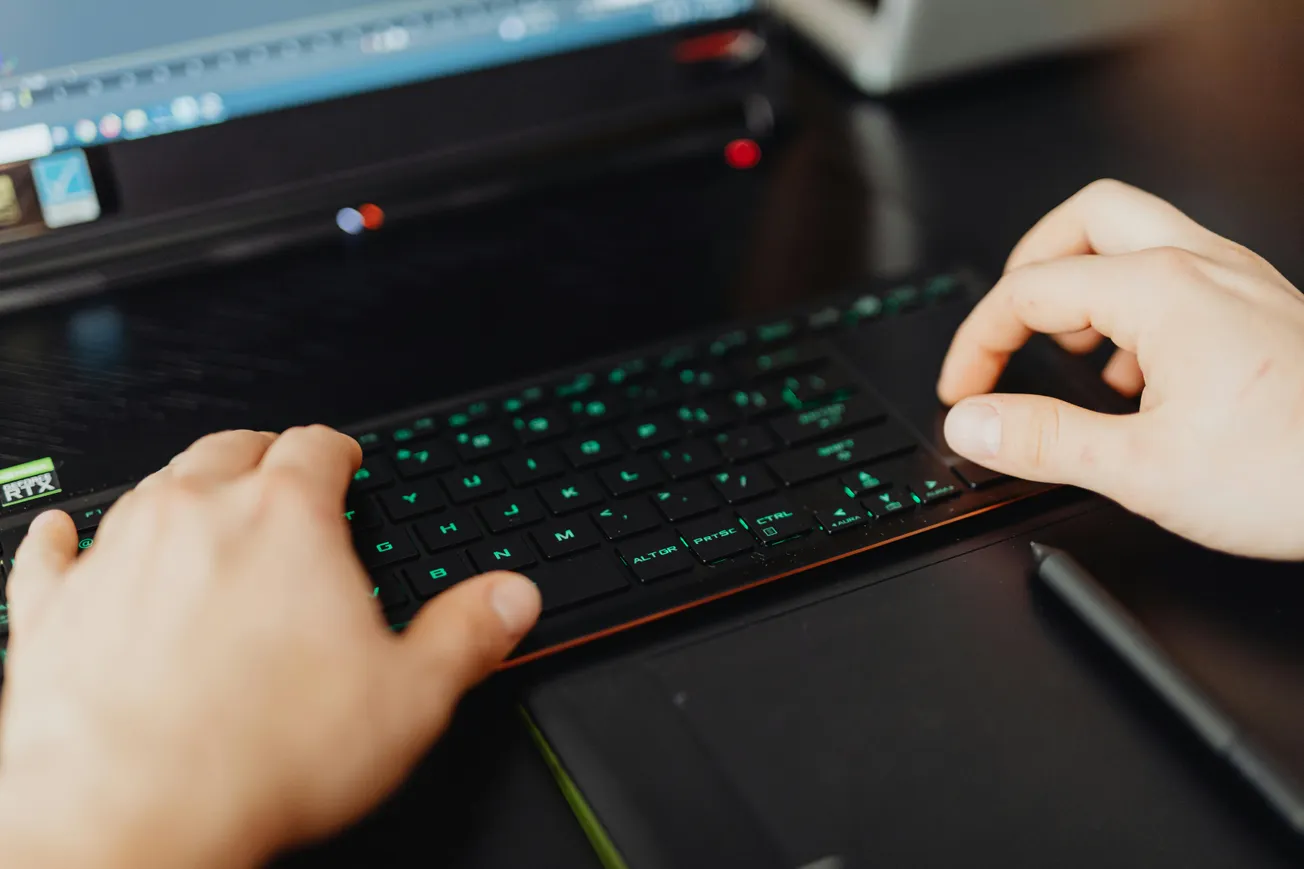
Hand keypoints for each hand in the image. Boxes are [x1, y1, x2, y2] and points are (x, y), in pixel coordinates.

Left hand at [0, 427, 540, 868]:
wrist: (129, 819)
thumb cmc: (262, 756)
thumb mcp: (408, 699)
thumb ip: (467, 634)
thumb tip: (512, 598)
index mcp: (286, 520)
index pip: (318, 446)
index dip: (340, 451)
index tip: (344, 462)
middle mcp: (195, 514)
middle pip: (230, 449)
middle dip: (261, 455)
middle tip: (277, 475)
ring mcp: (115, 554)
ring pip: (151, 487)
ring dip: (182, 491)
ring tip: (201, 509)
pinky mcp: (51, 609)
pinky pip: (50, 551)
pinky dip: (63, 540)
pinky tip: (64, 537)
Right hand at [937, 180, 1303, 559]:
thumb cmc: (1298, 471)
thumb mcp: (1143, 469)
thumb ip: (1042, 441)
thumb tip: (973, 424)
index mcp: (1161, 290)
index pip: (1029, 289)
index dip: (978, 342)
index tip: (963, 392)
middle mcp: (1202, 267)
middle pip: (1084, 220)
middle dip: (1029, 270)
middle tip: (1007, 329)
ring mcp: (1239, 282)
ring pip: (1135, 240)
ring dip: (1085, 288)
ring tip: (1069, 357)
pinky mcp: (1262, 310)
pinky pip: (1178, 275)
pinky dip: (1134, 310)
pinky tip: (1139, 378)